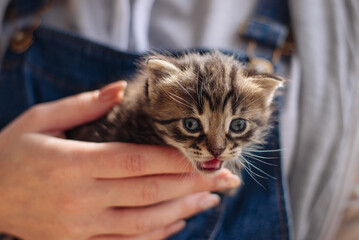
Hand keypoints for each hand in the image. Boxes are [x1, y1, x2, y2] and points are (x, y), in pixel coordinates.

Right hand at [0, 81, 240, 239]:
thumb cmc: (12, 153)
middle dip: (191, 183)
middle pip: (149, 192)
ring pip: (144, 222)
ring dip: (183, 210)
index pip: (136, 161)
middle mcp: (80, 200)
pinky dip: (157, 234)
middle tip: (224, 176)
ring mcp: (81, 228)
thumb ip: (84, 105)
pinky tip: (179, 222)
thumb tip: (120, 89)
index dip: (173, 159)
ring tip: (211, 198)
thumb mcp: (40, 120)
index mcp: (72, 165)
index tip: (203, 154)